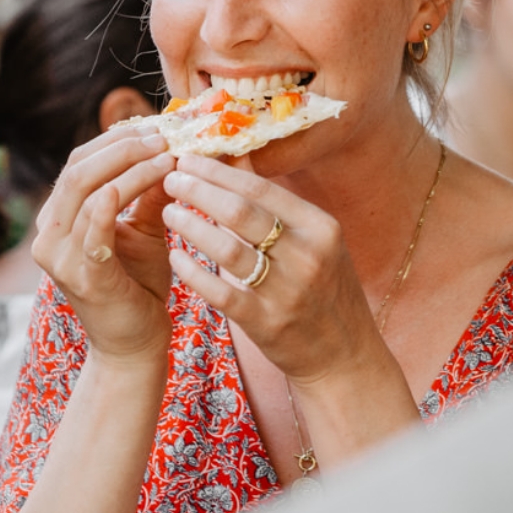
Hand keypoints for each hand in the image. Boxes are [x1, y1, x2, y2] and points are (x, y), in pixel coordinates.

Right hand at [32, 127, 176, 361]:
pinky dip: (115, 201)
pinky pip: (94, 229)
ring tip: (169, 156)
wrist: (134, 343)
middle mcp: (48, 234)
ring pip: (87, 191)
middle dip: (124, 147)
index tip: (157, 128)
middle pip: (79, 169)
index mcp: (59, 218)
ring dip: (132, 167)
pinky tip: (145, 180)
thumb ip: (151, 190)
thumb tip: (172, 146)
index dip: (117, 139)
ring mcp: (60, 257)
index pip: (79, 162)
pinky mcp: (83, 277)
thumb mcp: (146, 227)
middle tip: (164, 137)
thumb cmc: (138, 283)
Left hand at [161, 154, 381, 384]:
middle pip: (240, 211)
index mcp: (320, 226)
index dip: (218, 171)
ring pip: (226, 248)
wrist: (344, 356)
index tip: (187, 158)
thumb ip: (275, 202)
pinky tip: (175, 256)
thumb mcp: (313, 240)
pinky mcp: (267, 323)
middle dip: (199, 191)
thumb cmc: (323, 289)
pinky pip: (220, 291)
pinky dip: (193, 271)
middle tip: (170, 179)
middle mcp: (307, 254)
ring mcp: (288, 290)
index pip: (259, 187)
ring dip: (191, 226)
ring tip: (168, 212)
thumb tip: (236, 156)